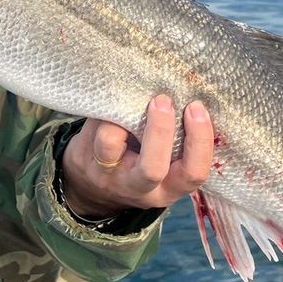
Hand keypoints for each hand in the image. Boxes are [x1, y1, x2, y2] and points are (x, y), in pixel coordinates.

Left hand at [59, 96, 213, 219]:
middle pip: (152, 169)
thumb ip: (178, 139)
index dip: (199, 140)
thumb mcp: (165, 163)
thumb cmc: (140, 162)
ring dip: (121, 113)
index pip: (193, 173)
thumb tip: (186, 93)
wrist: (93, 186)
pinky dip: (105, 109)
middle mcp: (139, 188)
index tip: (196, 107)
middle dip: (160, 130)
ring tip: (130, 99)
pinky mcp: (83, 160)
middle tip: (163, 100)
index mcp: (169, 188)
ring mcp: (107, 176)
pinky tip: (113, 102)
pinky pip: (93, 128)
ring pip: (110, 142)